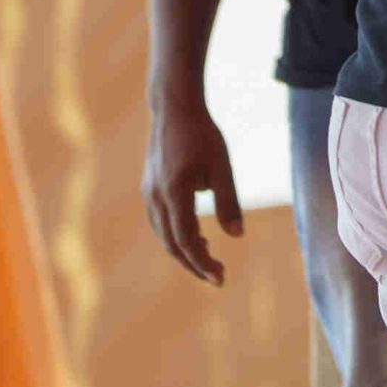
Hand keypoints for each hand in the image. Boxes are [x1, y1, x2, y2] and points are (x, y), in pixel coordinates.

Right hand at [143, 90, 244, 285]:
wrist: (173, 108)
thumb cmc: (202, 134)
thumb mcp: (222, 165)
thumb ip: (229, 201)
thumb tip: (237, 236)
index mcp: (175, 193)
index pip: (187, 241)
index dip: (203, 264)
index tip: (221, 278)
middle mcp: (156, 198)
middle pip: (173, 245)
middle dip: (194, 264)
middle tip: (217, 276)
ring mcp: (149, 194)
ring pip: (164, 236)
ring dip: (184, 251)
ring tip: (208, 256)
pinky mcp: (149, 189)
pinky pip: (161, 223)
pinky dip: (176, 236)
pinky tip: (196, 234)